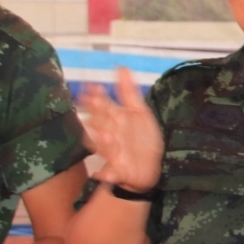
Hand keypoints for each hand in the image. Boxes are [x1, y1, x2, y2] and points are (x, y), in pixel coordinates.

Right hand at [81, 68, 163, 190]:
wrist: (152, 167)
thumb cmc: (141, 138)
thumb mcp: (139, 113)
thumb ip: (128, 92)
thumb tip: (121, 67)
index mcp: (115, 119)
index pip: (103, 105)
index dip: (97, 96)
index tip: (92, 86)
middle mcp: (110, 135)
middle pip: (101, 123)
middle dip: (98, 115)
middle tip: (95, 104)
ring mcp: (113, 153)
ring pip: (104, 147)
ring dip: (102, 142)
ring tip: (105, 135)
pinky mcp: (119, 171)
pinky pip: (111, 173)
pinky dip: (107, 175)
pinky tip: (106, 175)